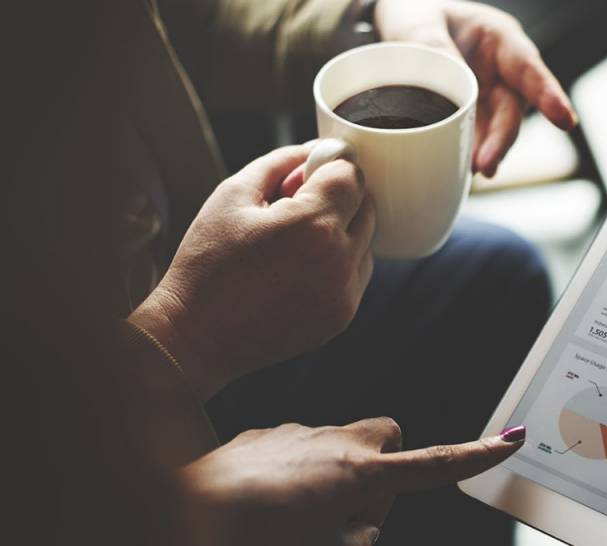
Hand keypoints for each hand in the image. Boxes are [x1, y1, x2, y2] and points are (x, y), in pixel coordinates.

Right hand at [128, 143, 374, 400]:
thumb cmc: (207, 264)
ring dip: (342, 230)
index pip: (352, 176)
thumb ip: (280, 162)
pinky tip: (298, 266)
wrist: (196, 335)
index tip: (307, 175)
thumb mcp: (233, 195)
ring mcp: (344, 293)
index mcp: (313, 225)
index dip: (330, 168)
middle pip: (367, 206)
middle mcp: (339, 260)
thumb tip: (314, 149)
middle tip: (296, 205)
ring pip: (366, 241)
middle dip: (339, 197)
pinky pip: (357, 273)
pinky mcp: (342, 316)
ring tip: (293, 241)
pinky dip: (339, 262)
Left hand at [174, 419, 525, 545]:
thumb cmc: (253, 534)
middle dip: (382, 471)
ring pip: (339, 446)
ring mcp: (298, 431)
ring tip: (294, 517)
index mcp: (357, 473)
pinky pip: (299, 447)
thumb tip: (361, 521)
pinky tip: (264, 501)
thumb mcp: (325, 544)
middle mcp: (334, 442)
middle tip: (349, 516)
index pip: (432, 463)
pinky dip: (297, 471)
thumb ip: (356, 530)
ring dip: (334, 475)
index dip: (474, 456)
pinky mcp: (265, 432)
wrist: (179, 506)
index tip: (508, 440)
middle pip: (387, 437)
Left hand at [375, 0, 577, 176]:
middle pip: (511, 110)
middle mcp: (501, 72)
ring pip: (496, 130)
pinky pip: (476, 137)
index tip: (565, 121)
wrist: (403, 29)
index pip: (528, 69)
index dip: (548, 95)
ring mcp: (488, 97)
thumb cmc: (419, 13)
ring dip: (487, 152)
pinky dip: (469, 154)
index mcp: (499, 39)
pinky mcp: (472, 117)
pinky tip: (460, 168)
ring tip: (471, 171)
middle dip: (502, 139)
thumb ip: (433, 46)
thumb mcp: (420, 20)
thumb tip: (451, 84)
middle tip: (486, 164)